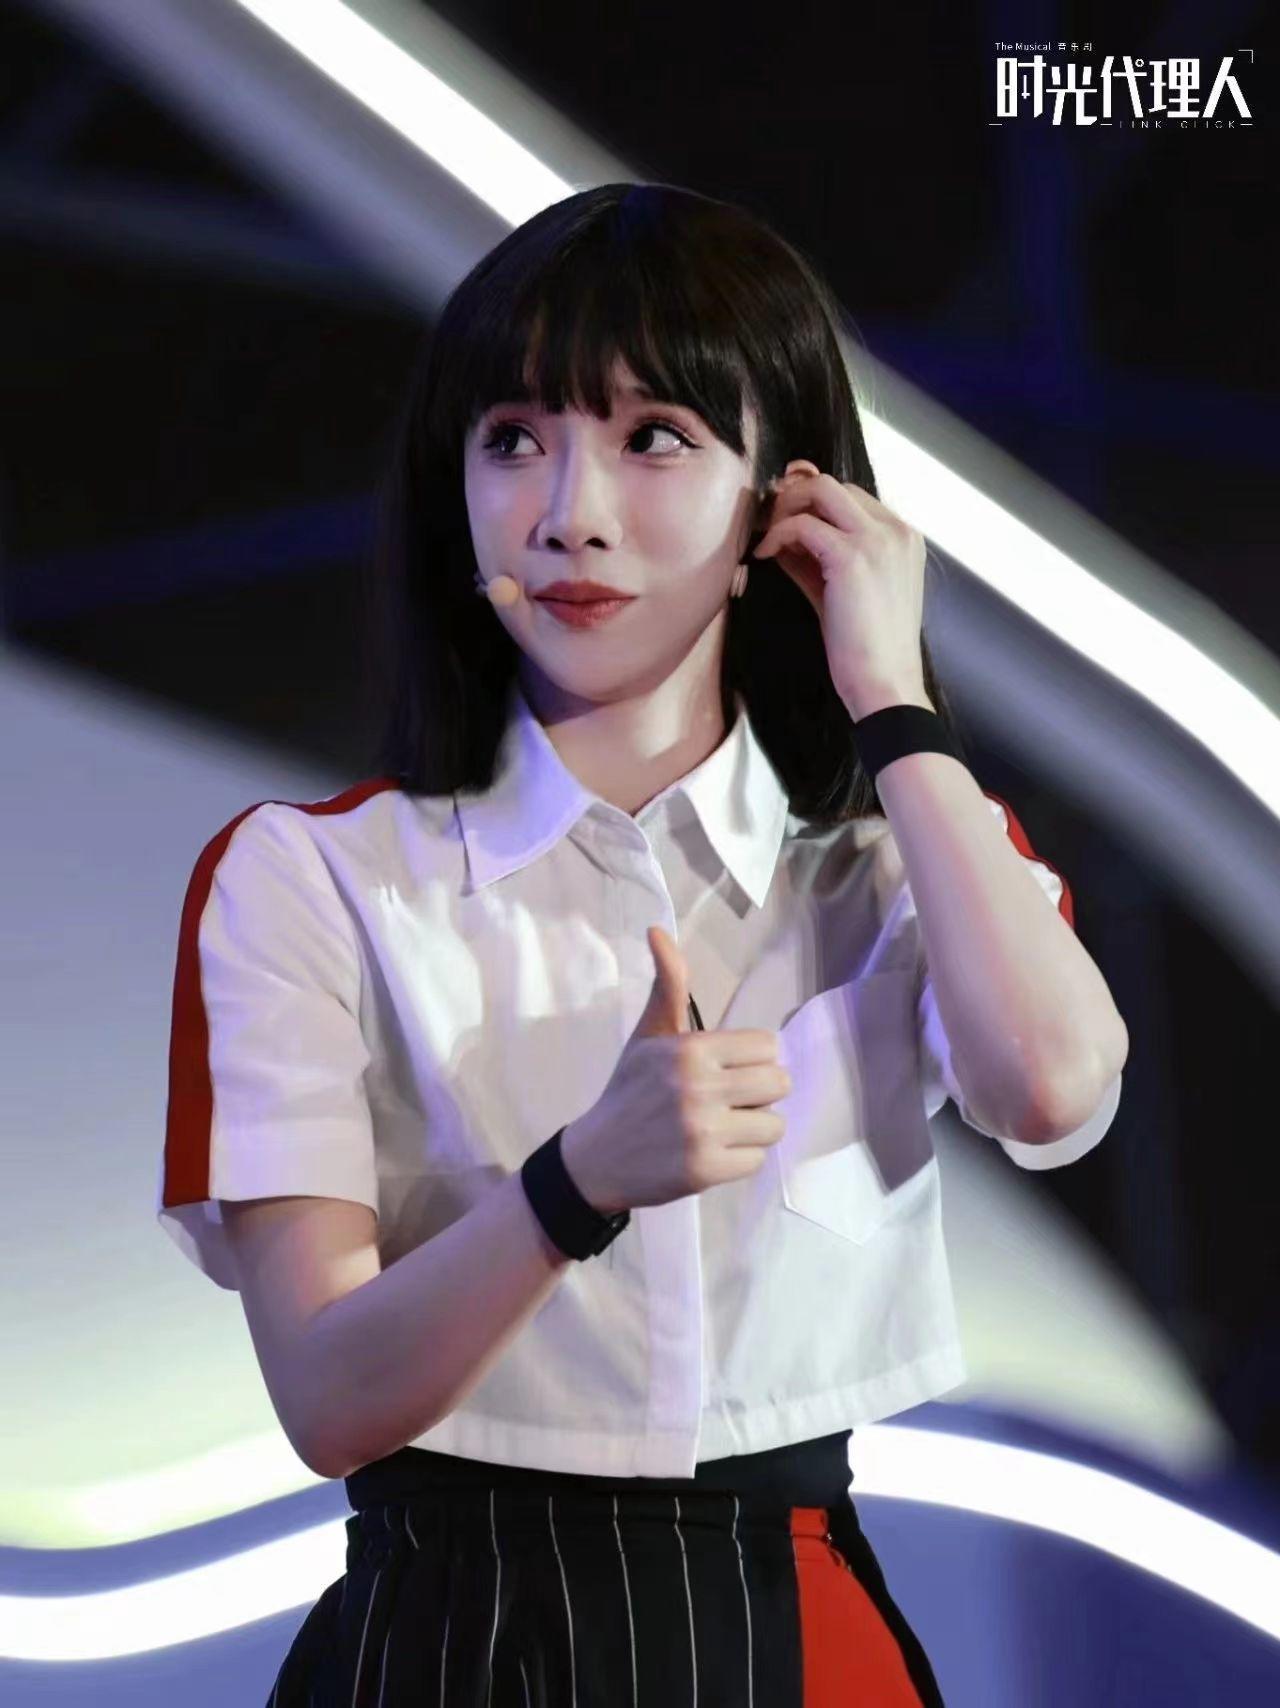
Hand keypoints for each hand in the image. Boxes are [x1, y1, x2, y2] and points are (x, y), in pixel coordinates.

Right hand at [560, 926, 790, 1213]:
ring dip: (753, 1129)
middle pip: (778, 1083)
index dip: (751, 1060)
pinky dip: (739, 1159)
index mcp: (691, 1049)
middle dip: (758, 1094)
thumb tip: (657, 929)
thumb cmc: (629, 1091)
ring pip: (774, 1125)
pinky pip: (757, 1160)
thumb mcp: (648, 1036)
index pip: (767, 1046)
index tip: (726, 1071)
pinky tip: (712, 1153)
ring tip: (721, 1128)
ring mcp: (704, 1131)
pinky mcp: (706, 1170)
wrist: (595, 1158)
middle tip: (728, 1101)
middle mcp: (700, 1087)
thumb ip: (668, 985)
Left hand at [752, 461, 931, 717]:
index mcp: (902, 538)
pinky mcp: (853, 556)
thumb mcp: (842, 591)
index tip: (784, 523)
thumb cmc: (866, 649)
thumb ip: (818, 559)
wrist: (884, 684)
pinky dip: (777, 534)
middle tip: (768, 526)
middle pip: (835, 485)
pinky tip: (764, 555)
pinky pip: (803, 524)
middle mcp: (896, 530)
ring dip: (785, 508)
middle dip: (795, 498)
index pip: (851, 497)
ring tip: (766, 540)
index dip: (812, 505)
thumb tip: (781, 536)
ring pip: (821, 489)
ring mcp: (878, 540)